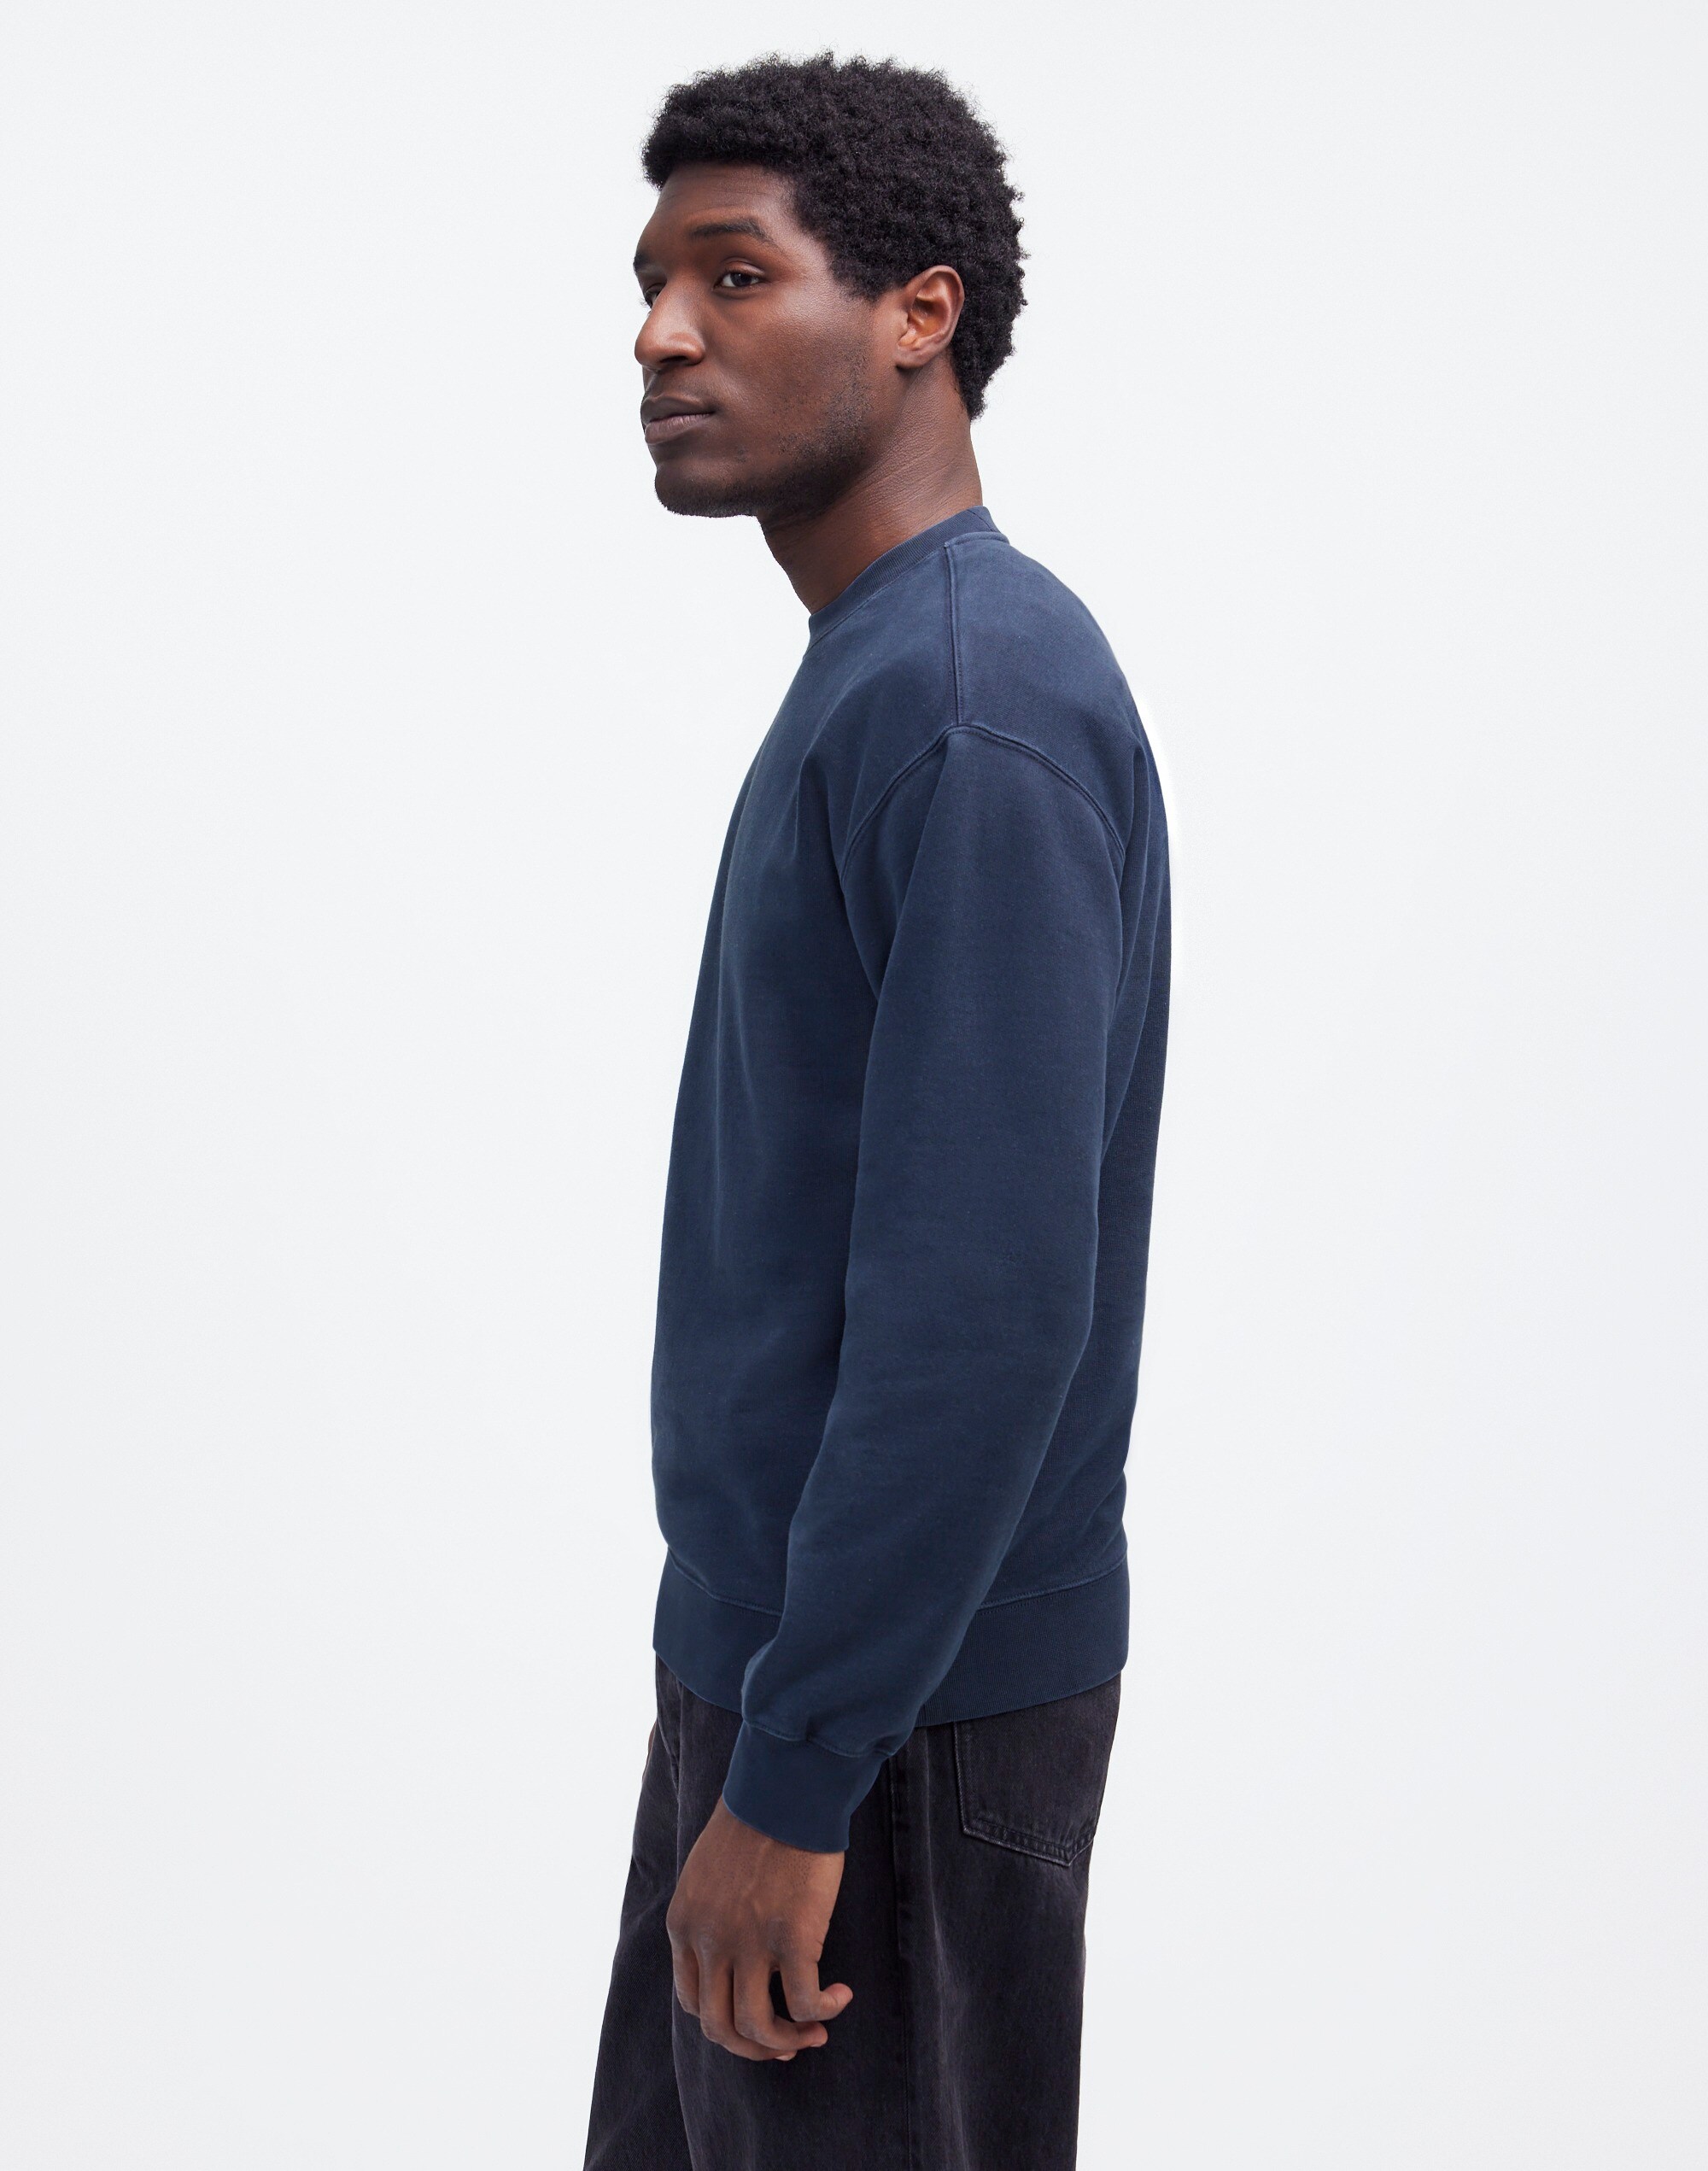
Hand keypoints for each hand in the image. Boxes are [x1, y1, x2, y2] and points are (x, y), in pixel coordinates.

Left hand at [666, 1795, 854, 2060]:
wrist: (785, 1786)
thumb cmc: (755, 1819)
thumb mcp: (707, 1872)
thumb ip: (710, 1916)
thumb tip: (734, 1953)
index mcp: (684, 1925)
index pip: (693, 2002)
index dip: (725, 2025)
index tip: (757, 2022)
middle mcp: (709, 1941)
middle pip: (720, 2027)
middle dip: (755, 2046)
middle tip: (788, 2042)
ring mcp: (749, 1942)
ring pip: (757, 2027)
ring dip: (788, 2040)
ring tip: (816, 2031)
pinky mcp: (792, 1937)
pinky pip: (805, 2002)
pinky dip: (823, 2011)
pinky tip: (840, 1997)